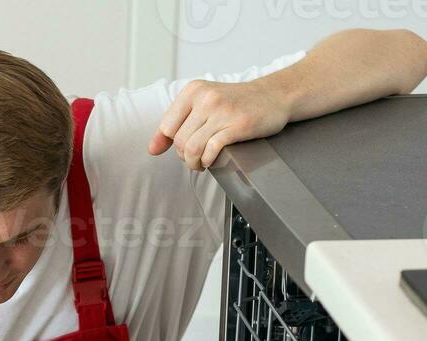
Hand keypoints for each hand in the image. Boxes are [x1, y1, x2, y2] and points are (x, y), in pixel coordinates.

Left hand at [149, 79, 292, 170]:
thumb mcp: (203, 103)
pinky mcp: (237, 125)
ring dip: (195, 163)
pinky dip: (209, 160)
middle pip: (180, 141)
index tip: (184, 149)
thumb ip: (177, 123)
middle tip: (196, 158)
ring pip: (192, 148)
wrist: (274, 96)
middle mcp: (206, 98)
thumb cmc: (238, 102)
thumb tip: (152, 149)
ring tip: (202, 163)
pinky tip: (213, 160)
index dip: (172, 144)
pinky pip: (211, 150)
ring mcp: (222, 111)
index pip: (167, 127)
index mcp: (193, 91)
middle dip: (185, 156)